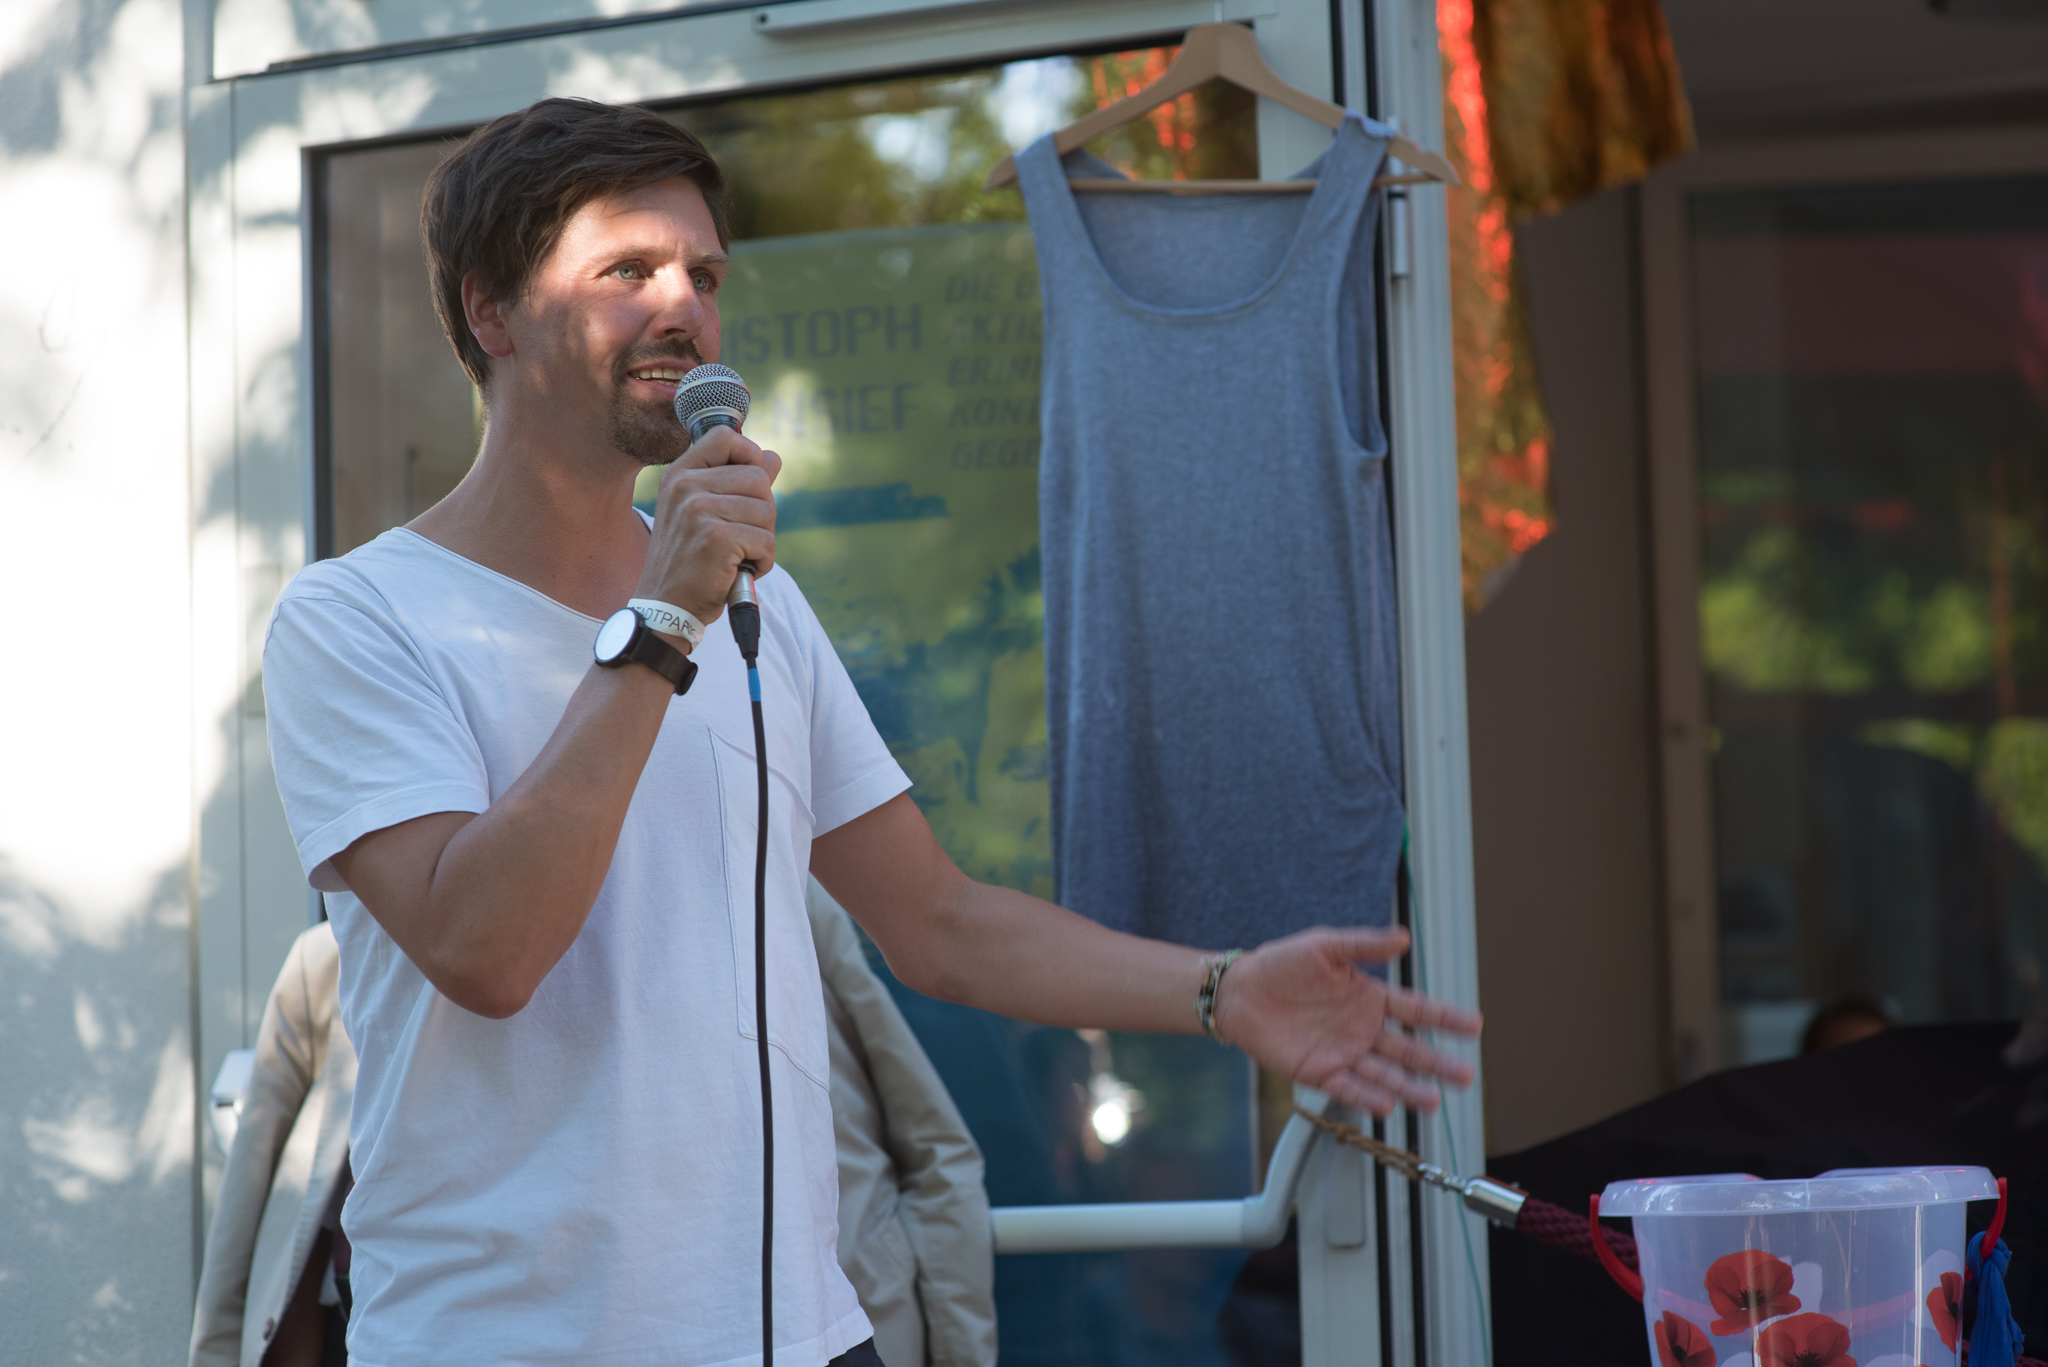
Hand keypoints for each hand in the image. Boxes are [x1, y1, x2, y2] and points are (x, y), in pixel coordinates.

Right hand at [636, 425, 781, 625]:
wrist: (667, 606)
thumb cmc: (690, 561)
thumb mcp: (703, 514)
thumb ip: (737, 483)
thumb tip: (773, 457)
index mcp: (680, 475)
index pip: (726, 437)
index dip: (750, 456)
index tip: (749, 488)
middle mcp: (686, 487)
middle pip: (758, 478)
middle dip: (762, 512)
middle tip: (741, 537)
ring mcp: (699, 511)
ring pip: (767, 512)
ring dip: (762, 541)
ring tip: (737, 556)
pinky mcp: (717, 538)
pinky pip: (766, 542)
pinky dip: (762, 562)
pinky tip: (739, 571)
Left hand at [1213, 926, 1481, 1117]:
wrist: (1240, 990)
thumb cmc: (1282, 964)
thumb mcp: (1325, 946)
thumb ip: (1364, 945)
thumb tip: (1404, 938)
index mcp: (1369, 997)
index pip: (1416, 1010)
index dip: (1445, 1018)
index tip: (1475, 1026)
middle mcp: (1362, 1029)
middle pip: (1408, 1050)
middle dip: (1437, 1063)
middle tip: (1466, 1076)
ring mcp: (1343, 1052)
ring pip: (1385, 1075)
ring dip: (1409, 1088)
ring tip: (1434, 1101)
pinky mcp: (1319, 1072)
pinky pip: (1348, 1088)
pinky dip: (1368, 1097)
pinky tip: (1388, 1105)